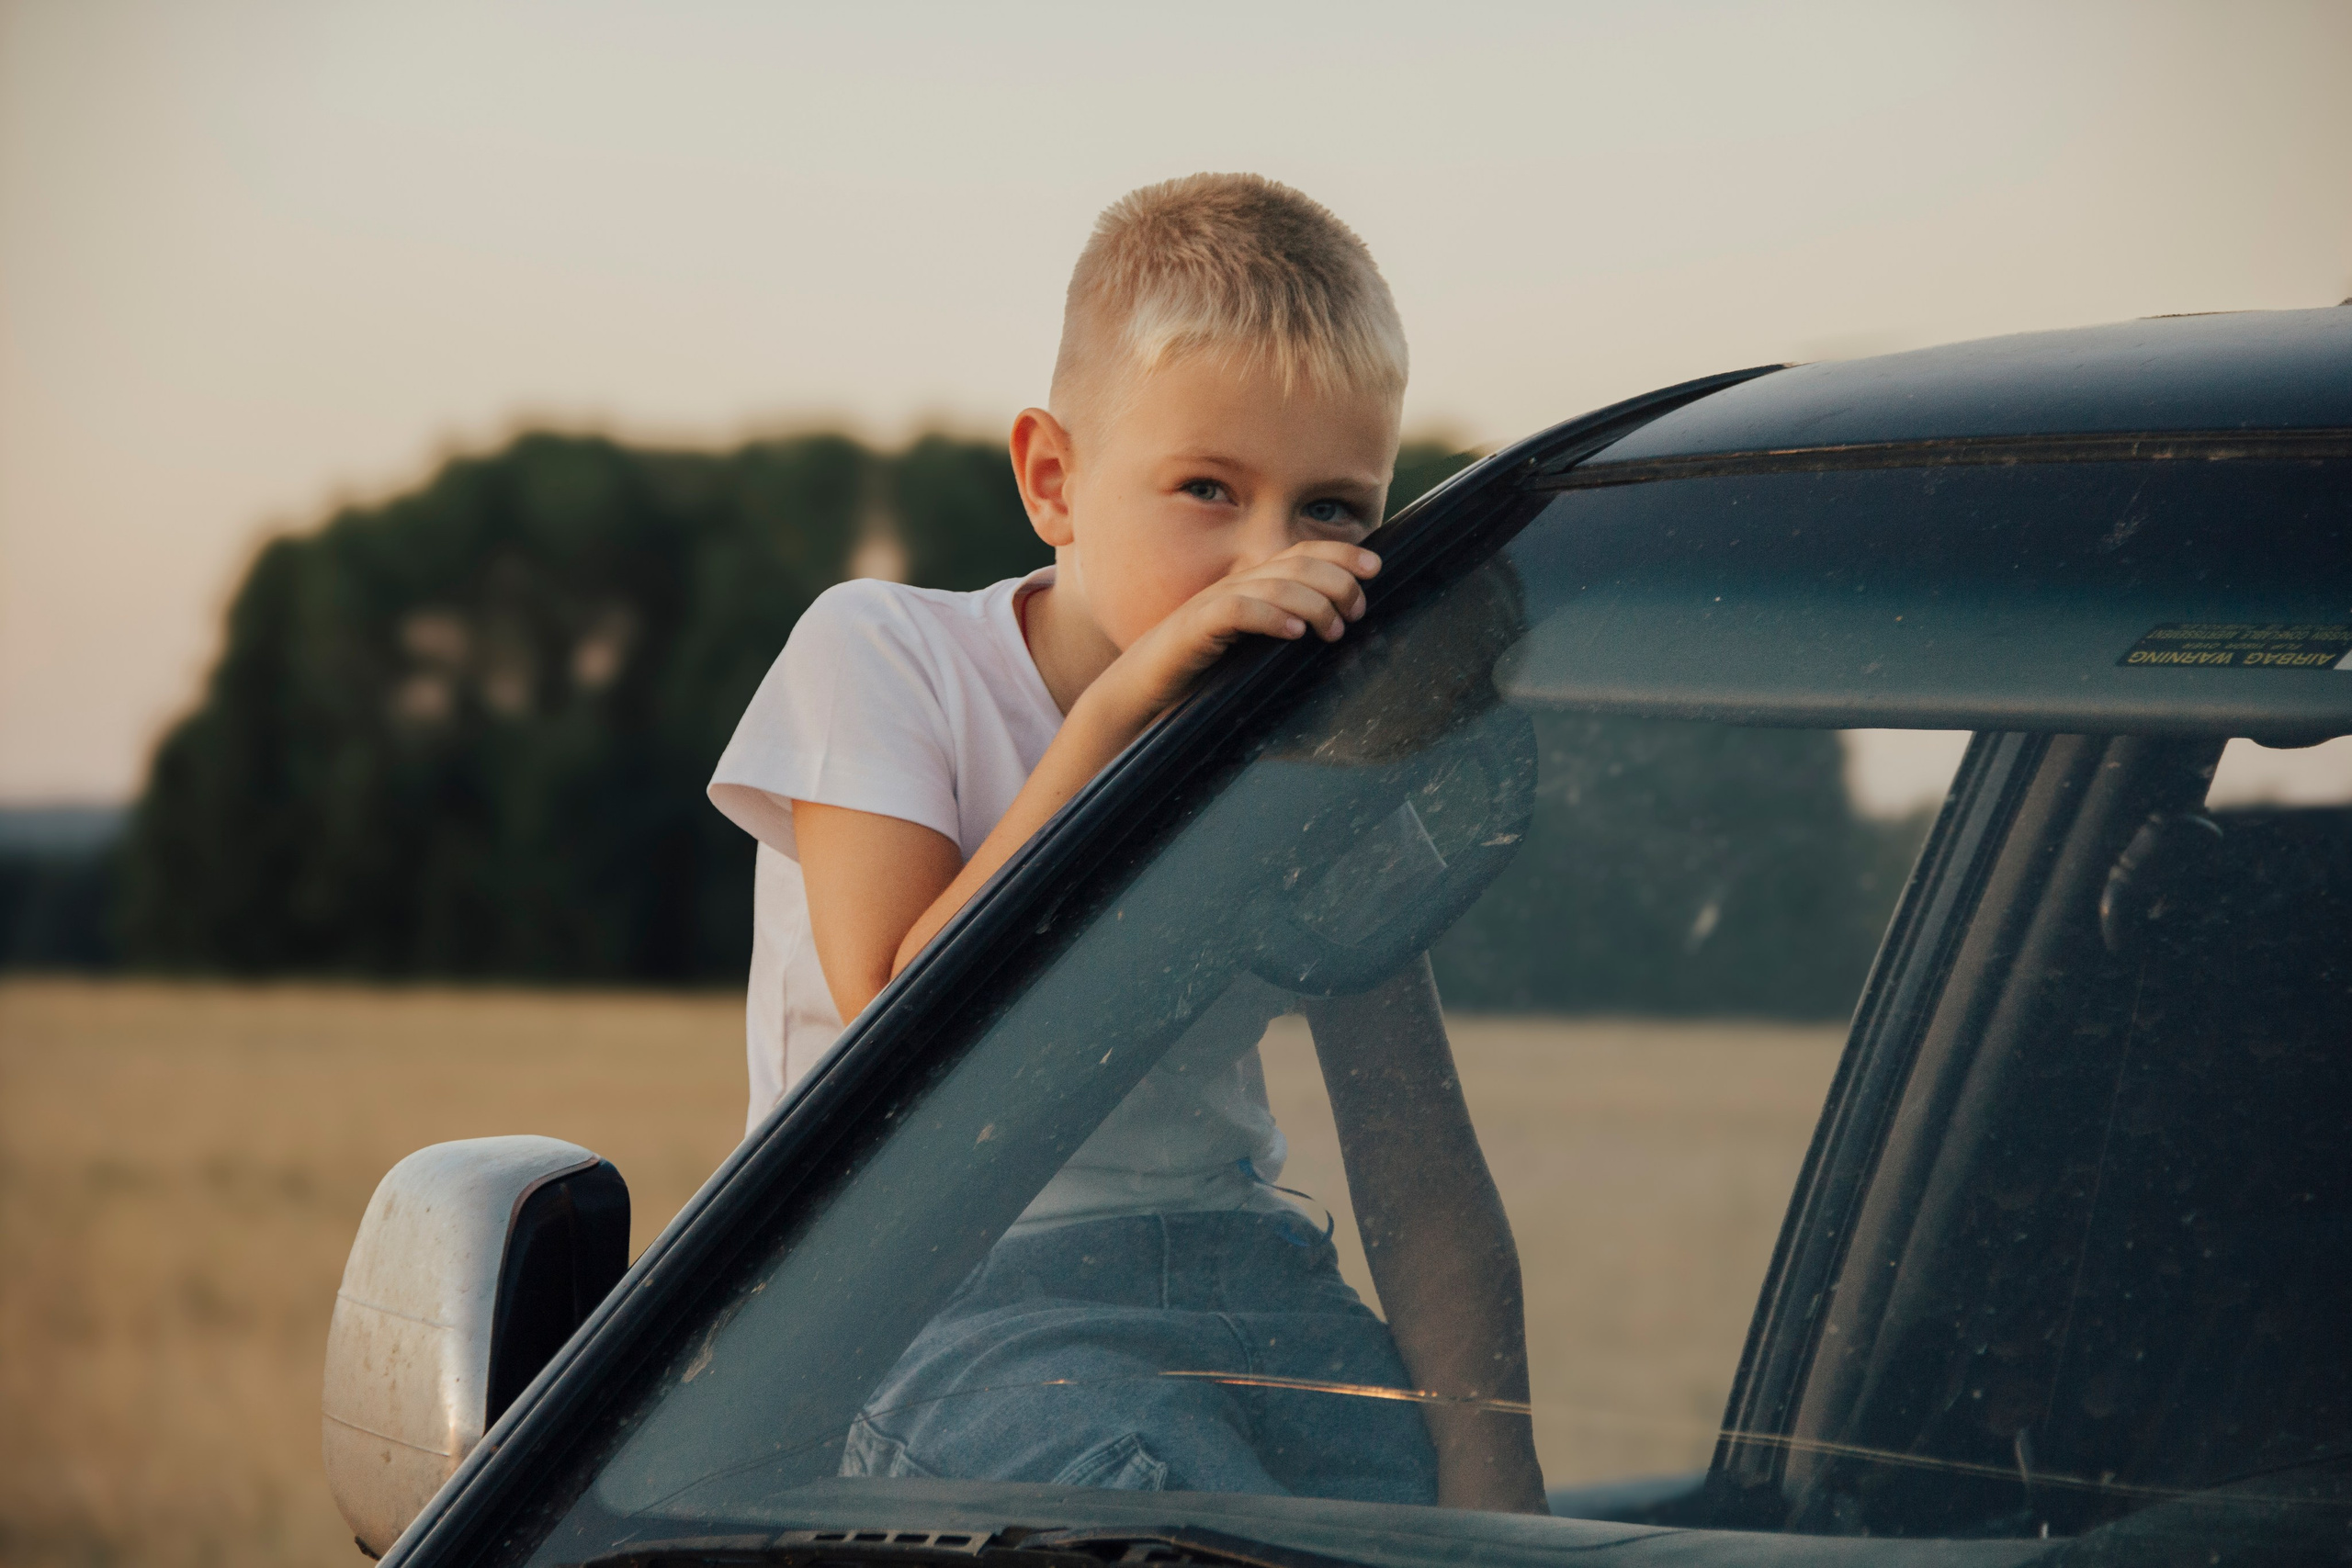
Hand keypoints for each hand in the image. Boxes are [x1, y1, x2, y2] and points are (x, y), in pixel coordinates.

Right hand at [1088, 542, 1379, 728]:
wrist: (1143, 692)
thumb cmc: (1203, 676)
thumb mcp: (1258, 651)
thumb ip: (1290, 633)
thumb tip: (1343, 636)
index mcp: (1252, 585)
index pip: (1302, 553)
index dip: (1340, 554)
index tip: (1376, 569)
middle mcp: (1235, 585)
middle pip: (1295, 564)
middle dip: (1336, 582)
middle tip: (1357, 613)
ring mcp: (1213, 603)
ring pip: (1271, 584)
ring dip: (1311, 604)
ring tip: (1334, 630)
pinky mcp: (1194, 628)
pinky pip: (1236, 611)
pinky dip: (1269, 616)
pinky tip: (1293, 633)